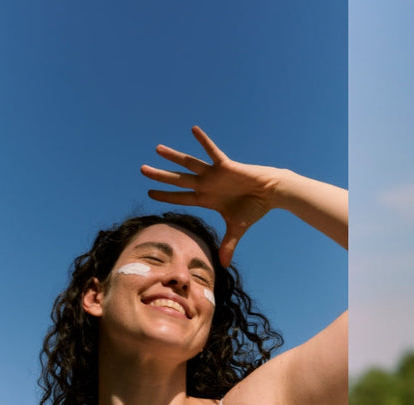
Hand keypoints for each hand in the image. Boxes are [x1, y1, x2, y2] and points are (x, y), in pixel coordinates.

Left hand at [140, 126, 280, 265]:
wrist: (271, 193)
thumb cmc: (254, 208)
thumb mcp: (237, 229)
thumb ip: (228, 245)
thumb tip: (224, 266)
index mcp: (206, 199)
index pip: (181, 198)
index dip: (165, 196)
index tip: (149, 193)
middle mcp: (206, 184)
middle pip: (178, 180)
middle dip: (160, 175)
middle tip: (142, 169)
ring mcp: (214, 174)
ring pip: (189, 164)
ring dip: (174, 157)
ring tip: (157, 149)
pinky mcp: (226, 166)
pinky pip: (212, 152)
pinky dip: (204, 141)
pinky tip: (193, 129)